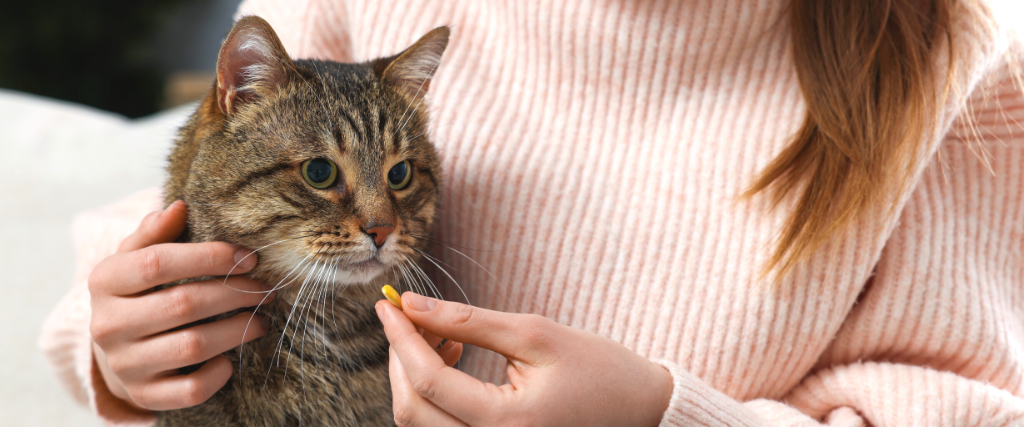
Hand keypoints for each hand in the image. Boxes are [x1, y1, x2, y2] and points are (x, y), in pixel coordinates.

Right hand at [88, 200, 274, 410]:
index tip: (249, 257)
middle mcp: (107, 325)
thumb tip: (179, 206)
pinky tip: (231, 358)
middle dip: (235, 293)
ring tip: (261, 318)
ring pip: (192, 346)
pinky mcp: (144, 395)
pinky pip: (191, 389)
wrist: (117, 350)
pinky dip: (219, 373)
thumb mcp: (137, 257)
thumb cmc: (139, 292)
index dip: (210, 257)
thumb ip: (156, 232)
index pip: (158, 263)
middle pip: (183, 304)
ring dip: (237, 330)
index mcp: (105, 281)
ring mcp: (125, 364)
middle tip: (266, 288)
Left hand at [376, 293, 672, 426]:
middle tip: (411, 317)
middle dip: (401, 358)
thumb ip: (470, 322)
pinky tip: (454, 360)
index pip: (430, 382)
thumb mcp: (535, 335)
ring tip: (443, 336)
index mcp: (507, 424)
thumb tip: (413, 306)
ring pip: (421, 424)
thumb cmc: (598, 369)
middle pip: (413, 411)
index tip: (388, 304)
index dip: (401, 338)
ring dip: (415, 377)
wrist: (641, 411)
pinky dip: (434, 395)